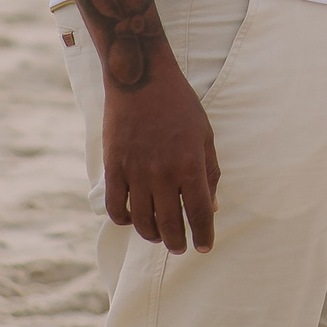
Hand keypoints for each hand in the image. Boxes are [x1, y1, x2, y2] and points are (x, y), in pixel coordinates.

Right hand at [103, 58, 221, 253]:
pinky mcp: (114, 167)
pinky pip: (115, 207)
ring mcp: (136, 172)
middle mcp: (163, 173)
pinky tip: (133, 219)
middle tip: (180, 247)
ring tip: (160, 236)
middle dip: (177, 242)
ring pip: (142, 221)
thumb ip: (210, 173)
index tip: (204, 246)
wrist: (142, 79)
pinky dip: (124, 220)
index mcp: (190, 165)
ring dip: (152, 235)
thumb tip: (212, 207)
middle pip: (170, 224)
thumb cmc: (180, 105)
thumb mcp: (205, 135)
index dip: (204, 235)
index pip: (199, 214)